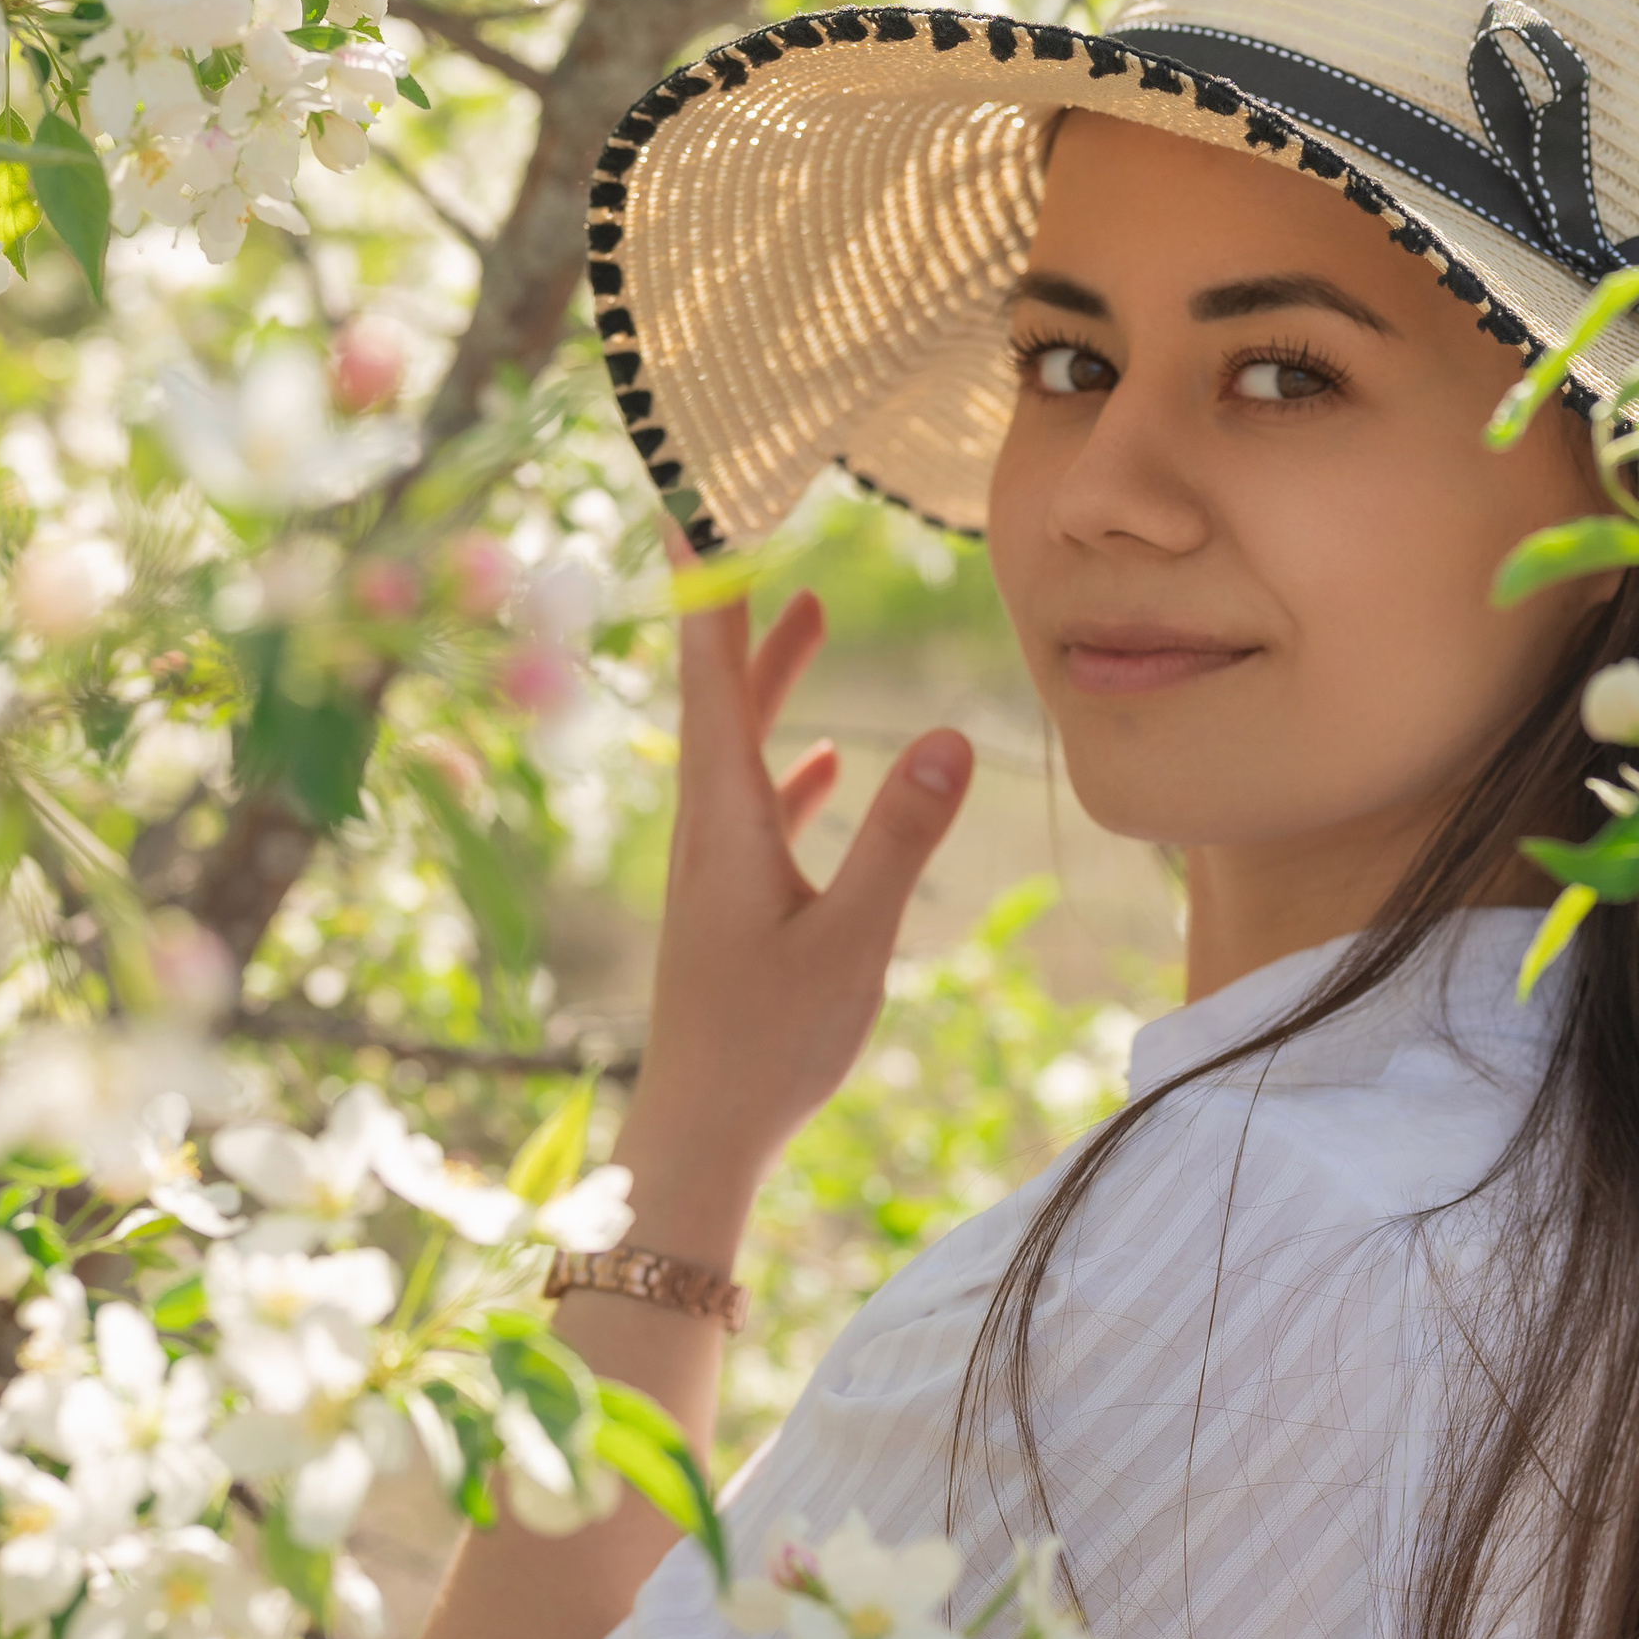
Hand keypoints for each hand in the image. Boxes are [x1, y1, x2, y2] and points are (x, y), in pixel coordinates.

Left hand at [624, 570, 973, 1223]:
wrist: (697, 1139)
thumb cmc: (767, 1046)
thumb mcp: (850, 940)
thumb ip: (900, 840)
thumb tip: (950, 735)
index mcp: (723, 820)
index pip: (708, 674)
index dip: (703, 585)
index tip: (687, 500)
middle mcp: (706, 828)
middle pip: (717, 693)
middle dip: (737, 606)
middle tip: (745, 520)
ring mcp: (713, 866)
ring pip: (737, 746)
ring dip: (768, 679)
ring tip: (804, 612)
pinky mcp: (729, 904)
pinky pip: (755, 806)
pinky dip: (785, 763)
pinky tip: (825, 761)